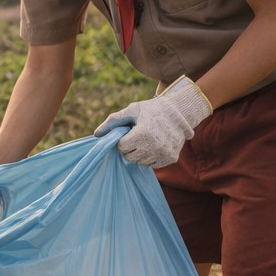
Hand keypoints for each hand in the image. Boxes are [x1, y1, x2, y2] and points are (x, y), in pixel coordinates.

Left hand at [95, 76, 212, 167]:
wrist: (179, 113)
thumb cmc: (151, 110)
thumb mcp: (132, 110)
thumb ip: (112, 121)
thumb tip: (96, 134)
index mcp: (142, 134)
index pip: (121, 147)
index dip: (123, 139)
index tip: (130, 132)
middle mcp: (153, 147)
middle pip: (129, 156)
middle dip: (130, 147)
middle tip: (137, 137)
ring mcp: (163, 154)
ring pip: (140, 162)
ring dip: (140, 154)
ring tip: (147, 140)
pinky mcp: (170, 158)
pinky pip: (152, 165)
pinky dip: (151, 157)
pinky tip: (155, 145)